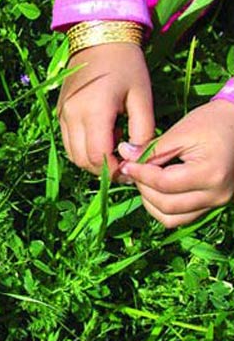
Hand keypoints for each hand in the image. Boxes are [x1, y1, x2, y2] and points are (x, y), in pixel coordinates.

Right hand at [57, 43, 153, 177]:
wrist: (99, 39)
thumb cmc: (126, 65)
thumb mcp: (142, 97)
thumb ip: (143, 131)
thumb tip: (136, 157)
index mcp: (94, 111)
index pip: (98, 157)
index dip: (115, 169)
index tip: (133, 167)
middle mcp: (72, 115)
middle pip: (82, 160)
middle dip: (104, 169)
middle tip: (125, 163)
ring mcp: (62, 115)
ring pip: (73, 154)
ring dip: (93, 160)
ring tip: (114, 147)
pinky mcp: (60, 113)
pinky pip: (68, 141)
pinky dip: (84, 147)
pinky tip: (103, 135)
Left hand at [119, 100, 233, 227]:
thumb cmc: (212, 123)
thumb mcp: (180, 132)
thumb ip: (151, 149)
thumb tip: (124, 156)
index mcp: (211, 174)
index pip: (164, 184)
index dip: (140, 174)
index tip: (126, 164)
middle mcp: (217, 195)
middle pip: (166, 205)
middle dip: (143, 189)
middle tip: (134, 171)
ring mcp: (217, 203)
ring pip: (171, 218)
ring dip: (151, 202)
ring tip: (145, 180)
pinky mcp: (212, 205)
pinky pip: (181, 217)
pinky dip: (163, 207)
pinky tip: (156, 188)